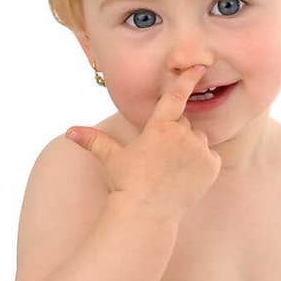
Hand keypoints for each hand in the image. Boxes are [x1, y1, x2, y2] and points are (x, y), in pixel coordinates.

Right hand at [65, 64, 222, 221]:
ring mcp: (199, 150)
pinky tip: (185, 177)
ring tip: (172, 169)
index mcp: (159, 127)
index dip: (186, 79)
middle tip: (161, 157)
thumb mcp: (111, 158)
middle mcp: (182, 134)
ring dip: (190, 148)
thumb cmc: (127, 184)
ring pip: (198, 139)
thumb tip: (69, 132)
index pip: (175, 96)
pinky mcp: (212, 165)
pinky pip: (210, 157)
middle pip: (184, 124)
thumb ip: (93, 140)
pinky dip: (202, 164)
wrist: (148, 214)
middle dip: (175, 134)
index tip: (198, 66)